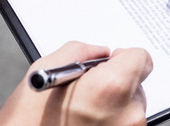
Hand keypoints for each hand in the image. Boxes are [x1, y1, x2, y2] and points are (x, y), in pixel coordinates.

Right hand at [0, 42, 151, 125]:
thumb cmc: (28, 119)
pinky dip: (109, 123)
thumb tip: (101, 52)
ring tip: (81, 114)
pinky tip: (84, 125)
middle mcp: (128, 114)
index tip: (109, 62)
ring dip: (113, 106)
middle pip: (137, 84)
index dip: (123, 57)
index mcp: (112, 86)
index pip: (141, 58)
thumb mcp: (46, 68)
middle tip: (85, 93)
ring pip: (130, 108)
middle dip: (115, 83)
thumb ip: (82, 51)